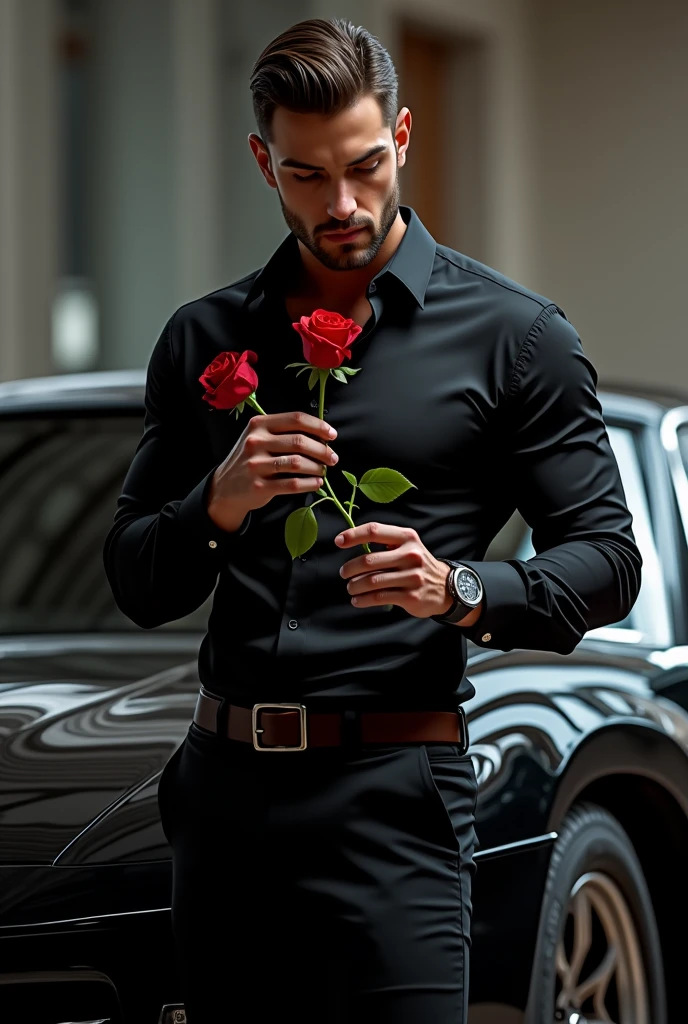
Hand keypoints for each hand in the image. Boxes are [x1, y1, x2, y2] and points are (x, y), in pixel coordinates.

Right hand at [207, 411, 338, 531]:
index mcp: (258, 424)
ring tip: (324, 471)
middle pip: (299, 442)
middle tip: (332, 458)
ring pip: (297, 463)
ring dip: (317, 468)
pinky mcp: (259, 486)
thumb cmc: (250, 459)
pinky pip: (292, 484)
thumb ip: (283, 432)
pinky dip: (309, 484)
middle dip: (322, 450)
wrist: (225, 487)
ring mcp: (256, 464)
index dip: (318, 426)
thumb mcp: (258, 438)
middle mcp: (255, 441)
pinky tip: (317, 483)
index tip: (332, 435)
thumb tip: (321, 436)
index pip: (295, 419)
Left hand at [335, 522, 455, 617]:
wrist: (446, 587)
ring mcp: (412, 576)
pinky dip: (363, 600)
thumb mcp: (408, 545)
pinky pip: (379, 597)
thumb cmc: (418, 564)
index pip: (375, 531)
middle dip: (350, 568)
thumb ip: (386, 542)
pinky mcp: (410, 596)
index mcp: (407, 538)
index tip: (339, 542)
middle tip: (343, 573)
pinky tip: (357, 600)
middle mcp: (411, 555)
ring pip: (372, 581)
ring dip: (355, 586)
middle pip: (369, 560)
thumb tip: (353, 542)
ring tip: (350, 588)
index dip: (353, 535)